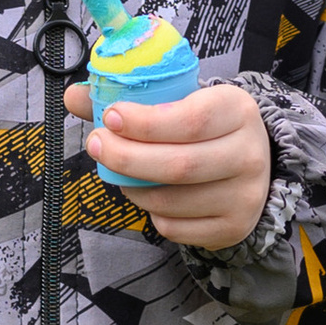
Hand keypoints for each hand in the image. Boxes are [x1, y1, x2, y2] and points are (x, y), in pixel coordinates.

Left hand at [67, 78, 273, 247]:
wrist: (250, 163)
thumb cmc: (206, 127)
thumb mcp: (181, 100)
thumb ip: (131, 97)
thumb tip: (75, 97)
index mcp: (237, 110)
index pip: (191, 120)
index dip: (145, 122)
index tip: (111, 117)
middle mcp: (249, 154)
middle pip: (179, 165)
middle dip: (127, 157)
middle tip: (97, 145)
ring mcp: (244, 196)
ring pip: (172, 200)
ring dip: (133, 188)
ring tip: (119, 174)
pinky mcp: (232, 227)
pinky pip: (175, 227)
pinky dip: (152, 212)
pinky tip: (149, 195)